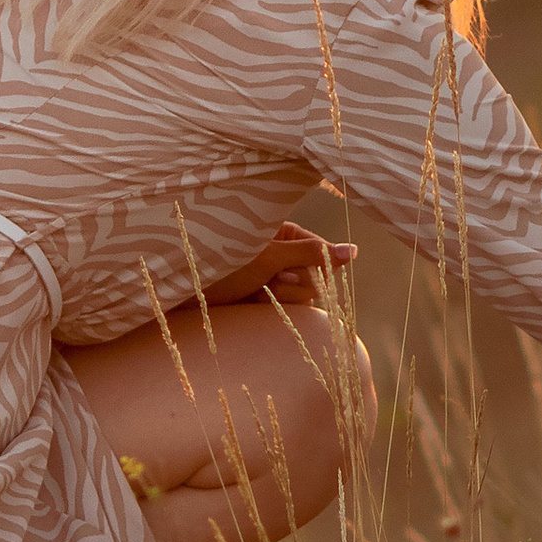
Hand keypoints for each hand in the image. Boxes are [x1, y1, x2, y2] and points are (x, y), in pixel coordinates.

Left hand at [197, 224, 358, 312]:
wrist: (188, 292)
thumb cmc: (223, 265)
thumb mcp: (269, 256)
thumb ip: (313, 254)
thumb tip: (354, 250)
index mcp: (286, 232)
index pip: (321, 252)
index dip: (308, 266)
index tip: (283, 270)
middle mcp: (284, 253)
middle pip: (317, 276)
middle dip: (292, 283)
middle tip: (265, 281)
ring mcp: (276, 276)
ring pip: (306, 295)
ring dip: (280, 297)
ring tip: (253, 292)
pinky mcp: (269, 298)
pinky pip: (291, 308)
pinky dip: (274, 308)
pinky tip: (253, 304)